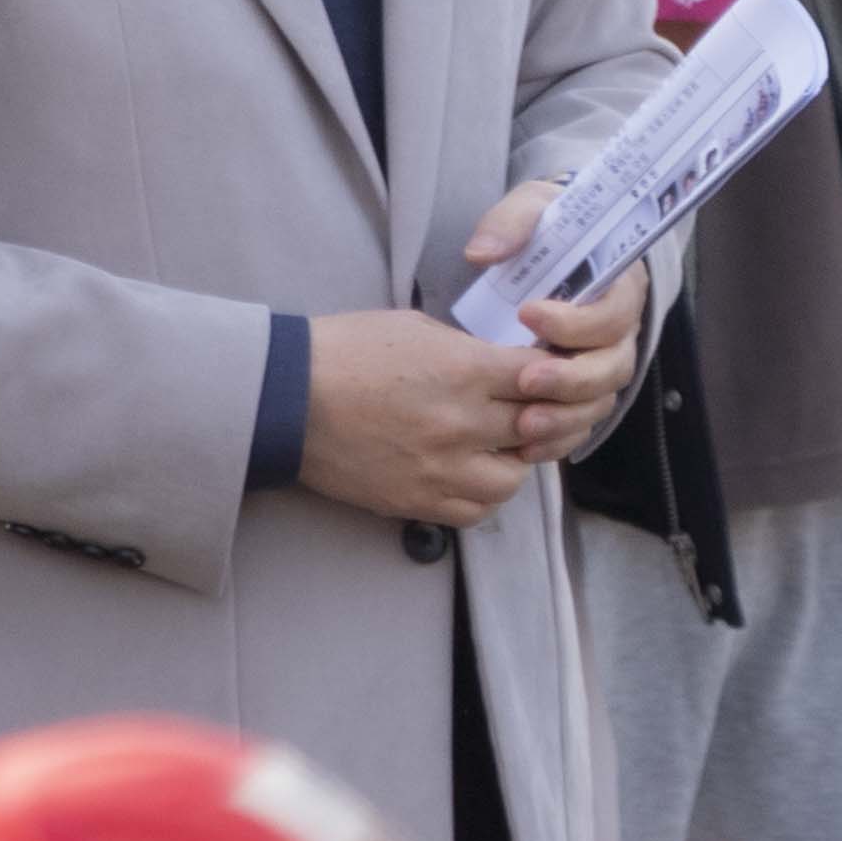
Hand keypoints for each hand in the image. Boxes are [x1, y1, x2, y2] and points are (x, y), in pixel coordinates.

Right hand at [295, 190, 648, 524]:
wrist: (286, 398)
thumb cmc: (345, 351)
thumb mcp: (416, 329)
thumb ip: (468, 352)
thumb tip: (503, 367)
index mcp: (466, 371)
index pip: (544, 378)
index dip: (555, 375)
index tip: (551, 374)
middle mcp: (463, 425)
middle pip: (538, 429)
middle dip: (542, 416)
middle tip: (531, 409)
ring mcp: (441, 469)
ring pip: (514, 480)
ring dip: (515, 462)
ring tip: (498, 446)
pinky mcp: (418, 501)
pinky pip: (475, 511)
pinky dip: (482, 495)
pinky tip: (471, 473)